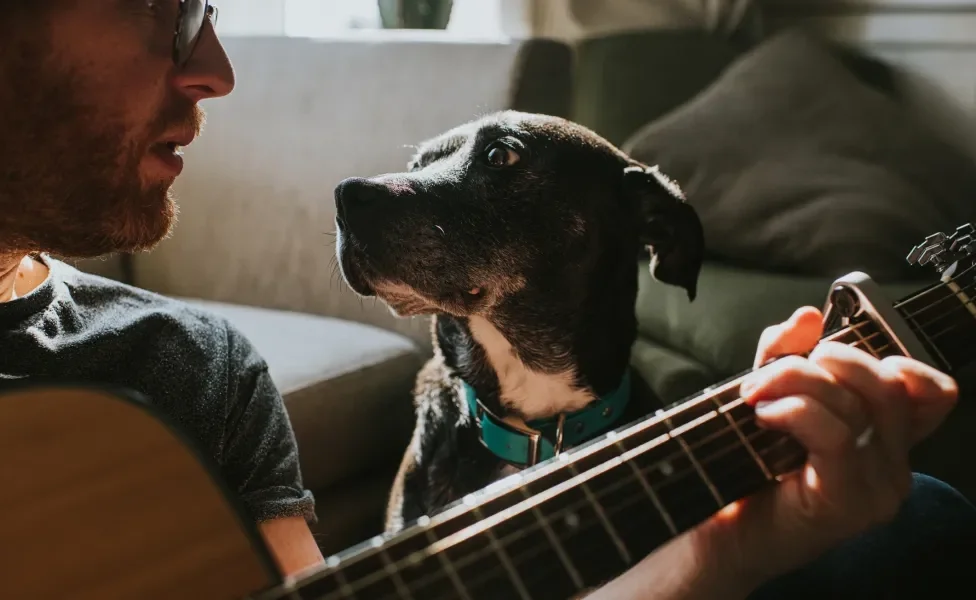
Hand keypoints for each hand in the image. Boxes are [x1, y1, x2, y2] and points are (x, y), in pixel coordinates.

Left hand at [700, 306, 958, 590]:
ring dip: (794, 380)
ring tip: (753, 394)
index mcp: (885, 439)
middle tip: (770, 371)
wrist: (718, 534)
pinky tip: (764, 415)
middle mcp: (894, 464)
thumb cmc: (746, 466)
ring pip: (859, 404)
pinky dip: (795, 410)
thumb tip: (808, 316)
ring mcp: (878, 487)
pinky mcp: (849, 502)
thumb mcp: (769, 394)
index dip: (891, 357)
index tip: (826, 351)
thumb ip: (786, 355)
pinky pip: (836, 434)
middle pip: (889, 383)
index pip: (931, 390)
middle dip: (826, 358)